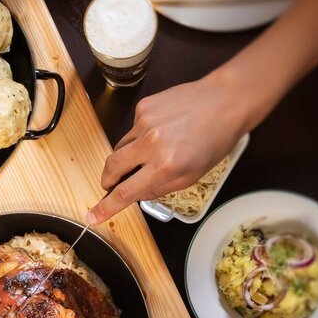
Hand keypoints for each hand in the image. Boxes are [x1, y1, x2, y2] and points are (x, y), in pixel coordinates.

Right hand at [87, 76, 248, 224]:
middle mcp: (150, 143)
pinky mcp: (143, 107)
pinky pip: (132, 129)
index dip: (106, 207)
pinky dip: (140, 136)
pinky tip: (160, 130)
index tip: (92, 216)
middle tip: (110, 185)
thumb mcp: (193, 175)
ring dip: (127, 157)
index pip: (126, 192)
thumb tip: (136, 193)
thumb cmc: (214, 140)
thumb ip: (161, 187)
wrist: (224, 101)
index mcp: (166, 166)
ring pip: (120, 147)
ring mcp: (144, 122)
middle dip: (107, 180)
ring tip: (150, 153)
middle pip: (112, 167)